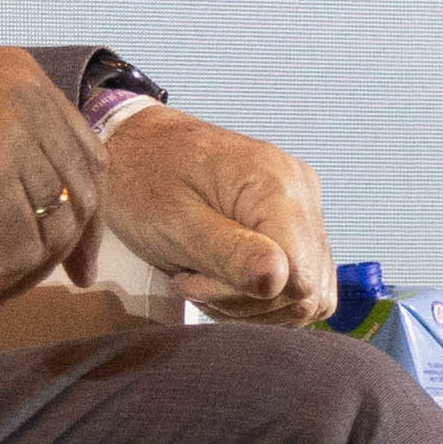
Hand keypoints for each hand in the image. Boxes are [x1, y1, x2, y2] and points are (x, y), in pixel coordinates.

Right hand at [0, 38, 113, 301]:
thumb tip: (23, 206)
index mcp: (27, 81)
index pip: (89, 157)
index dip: (83, 214)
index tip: (65, 259)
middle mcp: (31, 104)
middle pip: (81, 197)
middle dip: (60, 254)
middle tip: (13, 286)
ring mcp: (10, 140)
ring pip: (53, 231)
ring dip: (14, 273)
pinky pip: (16, 253)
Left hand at [98, 103, 331, 322]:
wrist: (136, 143)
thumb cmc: (143, 179)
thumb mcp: (175, 223)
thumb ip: (230, 253)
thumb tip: (278, 282)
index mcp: (275, 185)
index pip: (299, 277)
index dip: (248, 295)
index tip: (195, 278)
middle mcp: (302, 191)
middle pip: (305, 288)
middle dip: (244, 299)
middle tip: (192, 278)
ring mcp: (303, 204)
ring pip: (306, 291)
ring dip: (251, 300)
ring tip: (204, 274)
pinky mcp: (295, 219)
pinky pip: (299, 278)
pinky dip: (261, 291)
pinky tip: (223, 274)